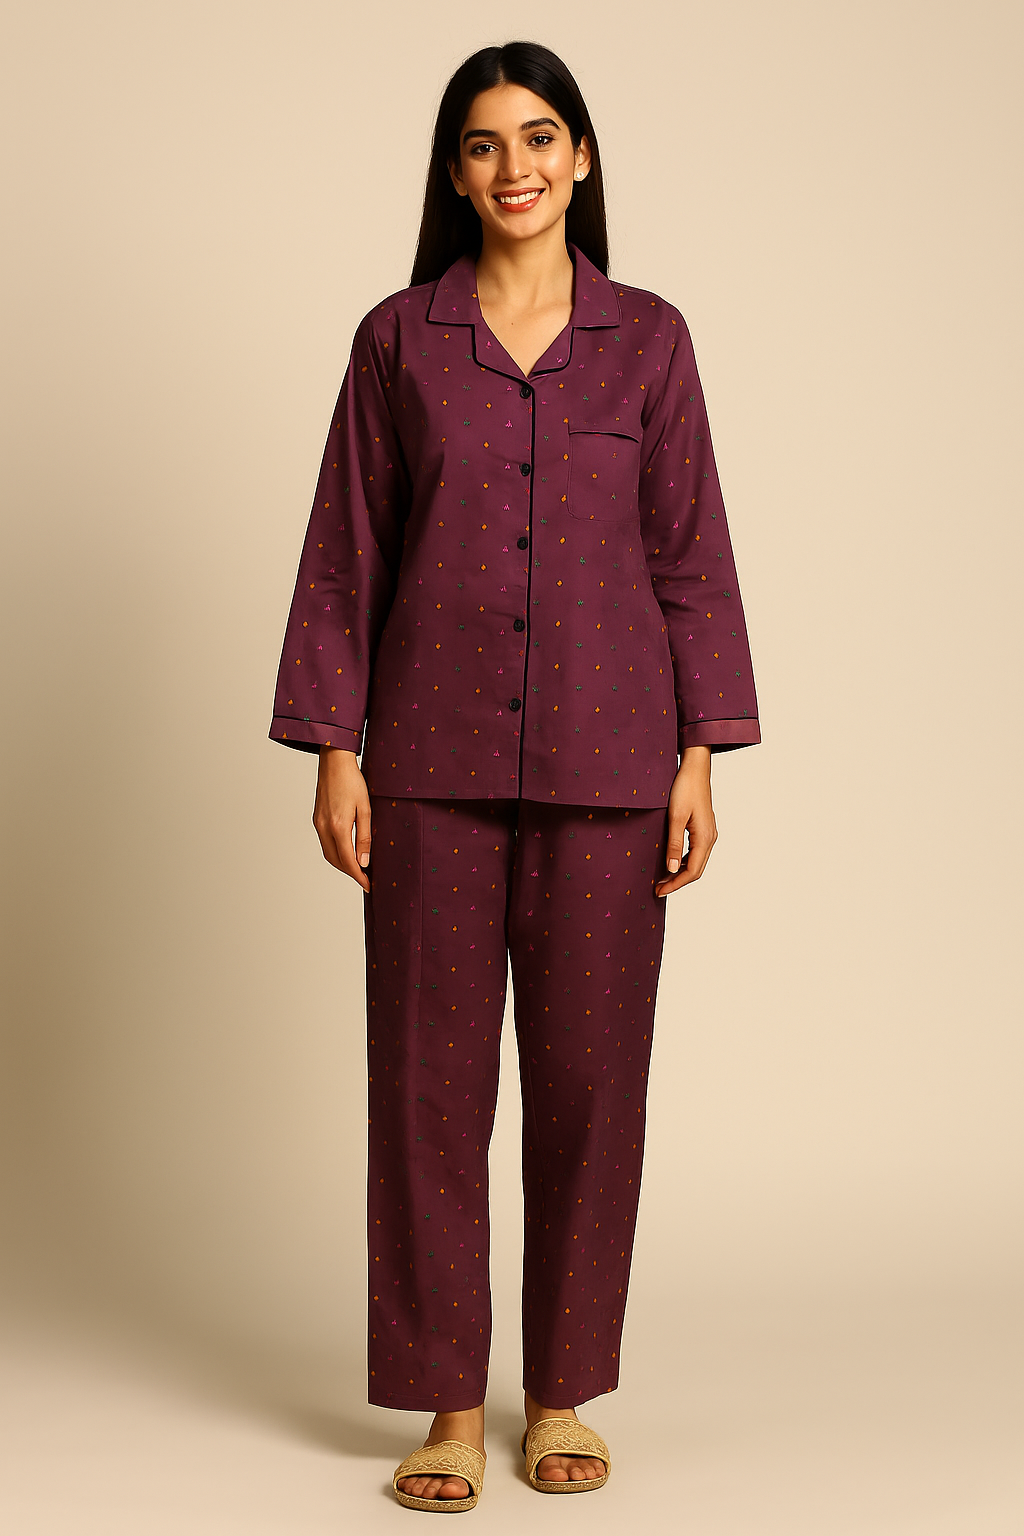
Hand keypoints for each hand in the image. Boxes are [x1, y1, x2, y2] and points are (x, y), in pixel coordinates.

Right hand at [312, 747, 371, 891]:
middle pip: (335, 861)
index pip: (348, 861)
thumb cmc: (352, 781)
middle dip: (350, 873)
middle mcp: (324, 827)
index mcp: (338, 826)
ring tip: (358, 868)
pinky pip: (324, 843)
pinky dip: (335, 852)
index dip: (358, 876)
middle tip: (365, 879)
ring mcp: (318, 823)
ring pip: (328, 853)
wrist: (334, 761)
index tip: (368, 885)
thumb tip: (364, 861)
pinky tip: (346, 851)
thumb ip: (365, 837)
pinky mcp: (317, 818)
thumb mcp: (365, 809)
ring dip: (342, 864)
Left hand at [654, 746, 717, 897]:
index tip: (659, 890)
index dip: (676, 884)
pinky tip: (671, 862)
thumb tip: (672, 869)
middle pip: (696, 870)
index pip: (692, 871)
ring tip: (662, 879)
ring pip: (696, 862)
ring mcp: (708, 833)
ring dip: (680, 873)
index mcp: (705, 838)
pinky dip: (683, 861)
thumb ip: (674, 844)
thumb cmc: (685, 788)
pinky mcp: (703, 828)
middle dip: (677, 882)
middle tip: (658, 889)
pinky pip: (695, 852)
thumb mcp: (675, 817)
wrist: (695, 768)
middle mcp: (710, 838)